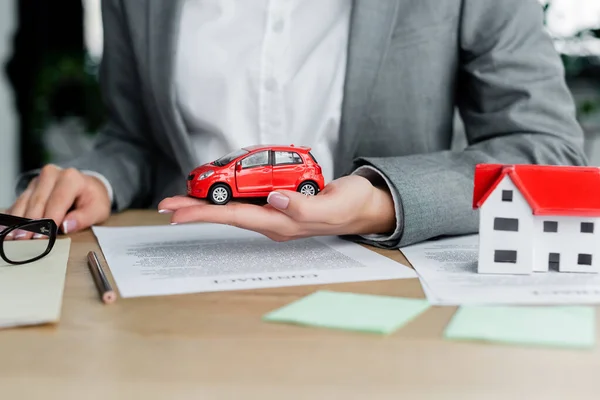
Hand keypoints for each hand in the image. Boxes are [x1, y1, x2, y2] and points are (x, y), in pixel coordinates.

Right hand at [5, 164, 110, 238]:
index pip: (57, 201)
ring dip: (18, 221)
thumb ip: (84, 218)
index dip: (48, 220)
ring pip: (24, 202)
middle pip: (37, 201)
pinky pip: (19, 203)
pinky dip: (14, 217)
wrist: (88, 187)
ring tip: (12, 238)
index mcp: (71, 178)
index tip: (41, 237)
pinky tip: (8, 229)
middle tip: (23, 241)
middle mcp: (52, 174)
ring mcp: (39, 181)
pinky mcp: (30, 188)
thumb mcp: (98, 210)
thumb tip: (66, 226)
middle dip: (30, 223)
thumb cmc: (93, 199)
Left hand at [157, 175, 395, 240]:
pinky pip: (247, 200)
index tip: (177, 212)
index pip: (236, 217)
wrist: (363, 206)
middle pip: (227, 215)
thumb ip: (305, 207)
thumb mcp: (333, 206)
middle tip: (165, 206)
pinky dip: (226, 197)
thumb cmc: (351, 205)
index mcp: (284, 223)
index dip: (205, 214)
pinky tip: (215, 194)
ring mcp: (276, 213)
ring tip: (180, 200)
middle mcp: (274, 220)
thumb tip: (274, 199)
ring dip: (206, 205)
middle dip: (195, 210)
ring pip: (234, 208)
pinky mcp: (280, 202)